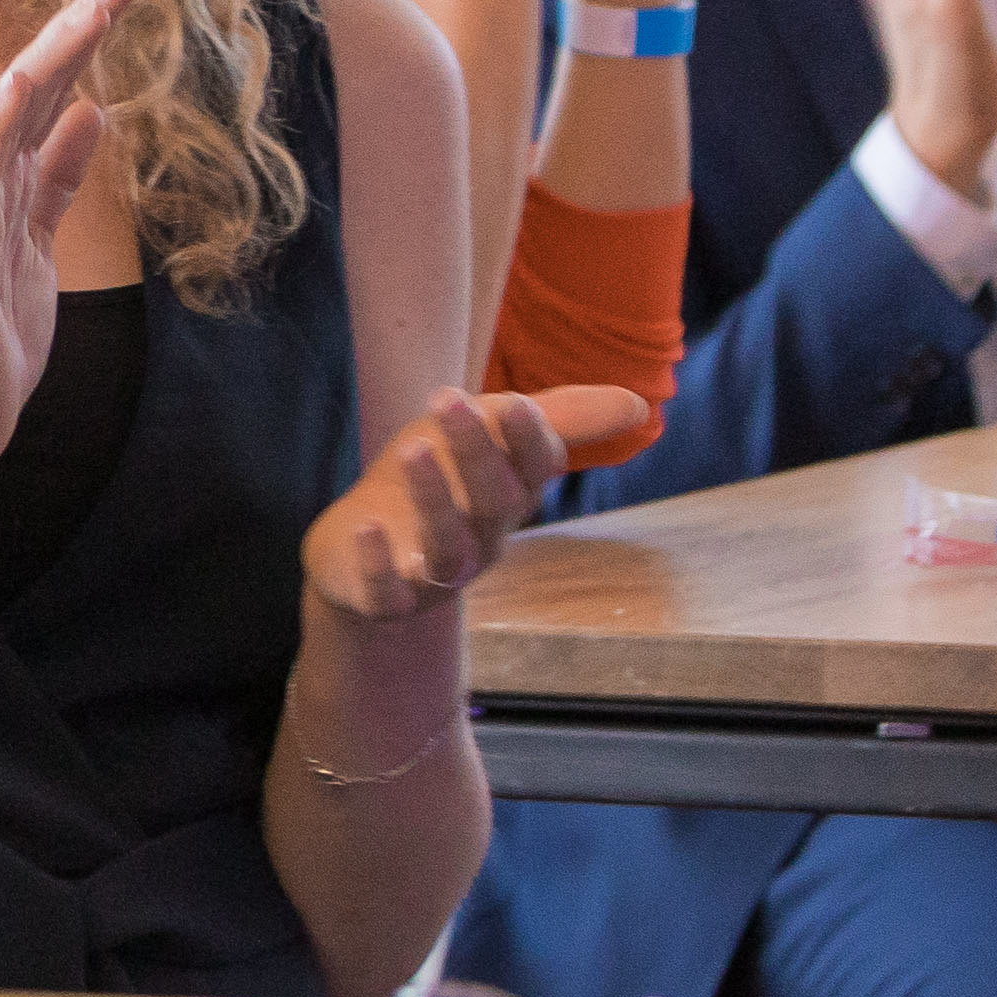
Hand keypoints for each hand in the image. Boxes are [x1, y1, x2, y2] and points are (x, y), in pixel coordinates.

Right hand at [0, 0, 139, 485]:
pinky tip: (18, 84)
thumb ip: (58, 176)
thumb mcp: (40, 241)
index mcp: (0, 179)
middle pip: (32, 86)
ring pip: (8, 115)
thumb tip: (93, 111)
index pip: (48, 92)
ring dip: (49, 57)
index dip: (85, 37)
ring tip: (91, 8)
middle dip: (80, 26)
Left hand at [303, 385, 655, 623]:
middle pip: (493, 501)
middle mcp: (481, 538)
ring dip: (433, 497)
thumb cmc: (434, 484)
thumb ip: (552, 419)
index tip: (515, 402)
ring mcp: (433, 572)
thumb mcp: (481, 438)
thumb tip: (641, 405)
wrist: (356, 550)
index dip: (528, 439)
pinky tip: (367, 529)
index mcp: (508, 497)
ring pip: (447, 544)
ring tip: (413, 448)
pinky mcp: (384, 597)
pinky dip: (379, 563)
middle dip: (477, 452)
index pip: (534, 470)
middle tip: (448, 399)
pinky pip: (388, 591)